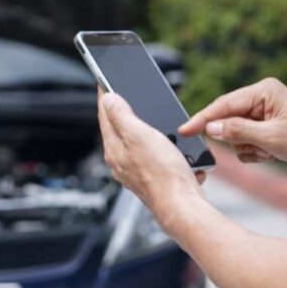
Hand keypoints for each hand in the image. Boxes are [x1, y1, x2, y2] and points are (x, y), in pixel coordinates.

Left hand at [97, 90, 206, 219]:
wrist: (182, 206)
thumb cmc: (163, 173)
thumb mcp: (140, 135)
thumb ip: (121, 116)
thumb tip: (108, 99)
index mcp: (114, 149)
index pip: (105, 115)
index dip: (106, 95)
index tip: (104, 81)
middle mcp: (121, 162)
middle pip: (119, 130)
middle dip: (124, 113)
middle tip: (125, 95)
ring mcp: (137, 173)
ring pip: (138, 144)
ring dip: (146, 131)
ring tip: (150, 118)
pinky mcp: (154, 180)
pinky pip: (156, 158)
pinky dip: (163, 149)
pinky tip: (171, 147)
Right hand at [179, 78, 286, 172]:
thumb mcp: (272, 138)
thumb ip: (238, 132)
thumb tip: (211, 128)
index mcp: (263, 92)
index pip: (223, 105)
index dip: (202, 119)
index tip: (184, 130)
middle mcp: (262, 98)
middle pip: (228, 121)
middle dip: (238, 139)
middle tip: (259, 148)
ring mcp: (264, 113)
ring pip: (236, 135)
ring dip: (250, 148)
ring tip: (271, 152)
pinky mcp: (267, 127)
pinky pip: (246, 142)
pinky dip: (256, 152)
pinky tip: (273, 154)